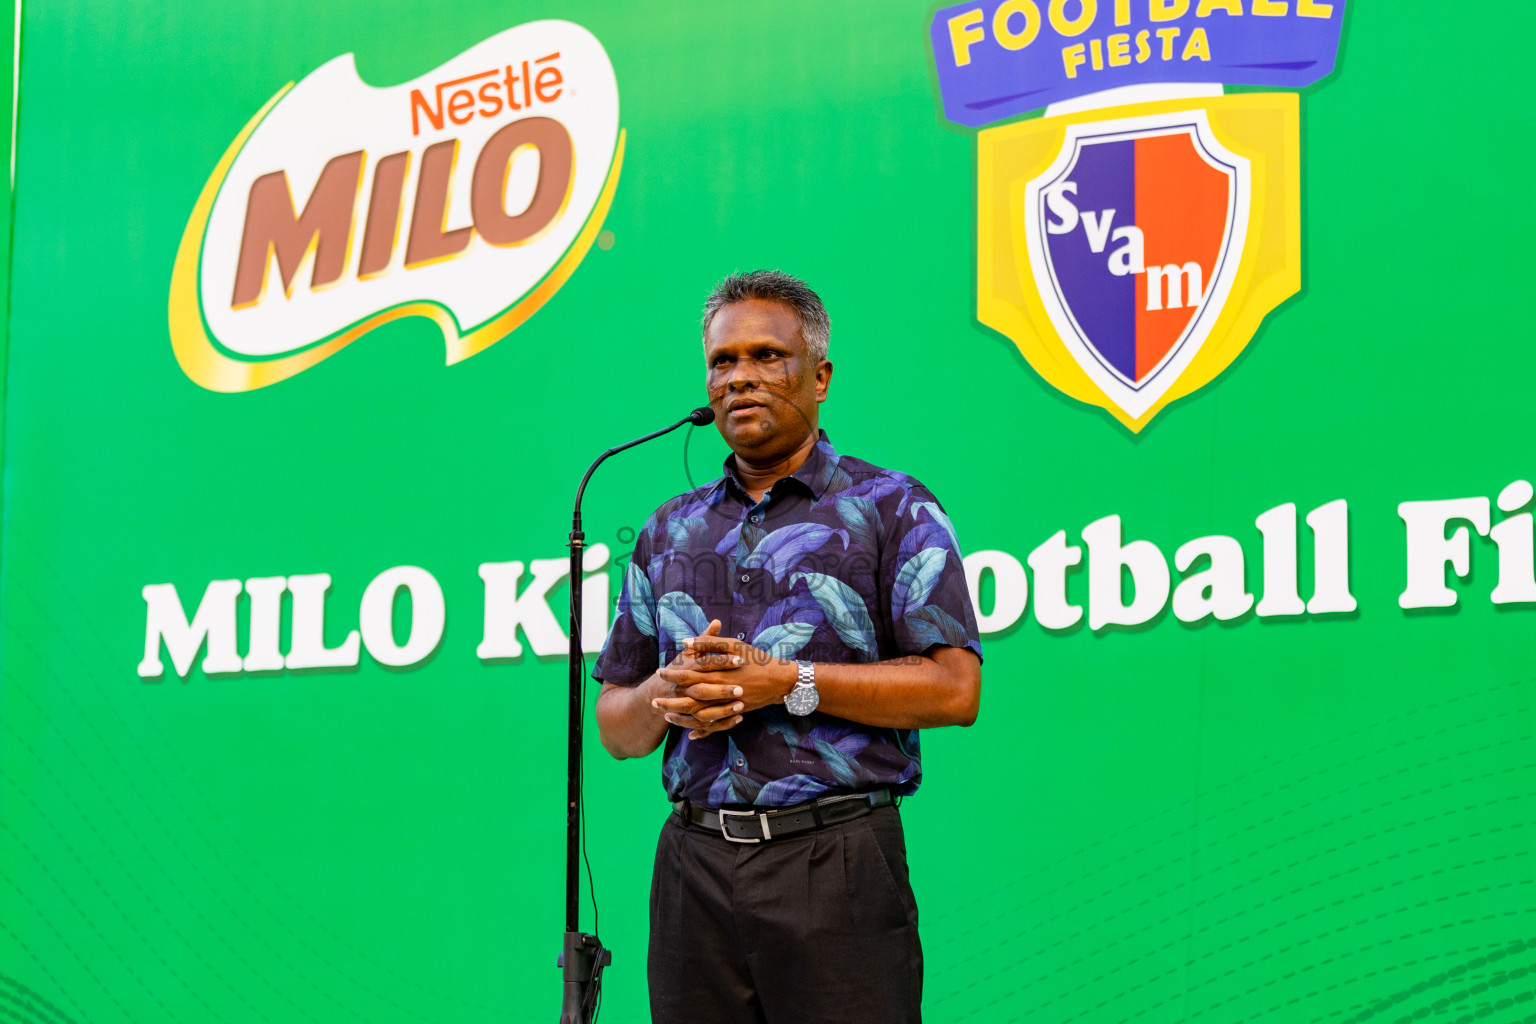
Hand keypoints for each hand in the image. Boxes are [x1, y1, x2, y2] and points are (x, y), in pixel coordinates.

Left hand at [657, 625, 797, 737]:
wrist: (779, 680)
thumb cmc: (756, 659)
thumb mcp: (734, 645)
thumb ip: (708, 643)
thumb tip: (684, 643)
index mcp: (717, 674)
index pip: (687, 676)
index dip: (671, 675)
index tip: (658, 673)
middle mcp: (719, 693)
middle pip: (688, 700)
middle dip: (669, 701)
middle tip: (653, 701)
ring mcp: (726, 706)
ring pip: (698, 716)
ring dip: (680, 718)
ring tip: (665, 715)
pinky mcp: (733, 715)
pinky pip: (713, 727)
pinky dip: (700, 732)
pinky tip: (689, 734)